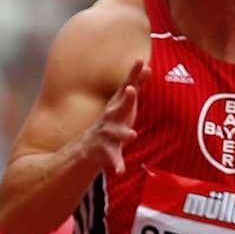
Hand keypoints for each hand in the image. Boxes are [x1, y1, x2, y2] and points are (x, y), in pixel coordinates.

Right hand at [73, 59, 143, 176]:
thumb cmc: (111, 123)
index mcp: (115, 108)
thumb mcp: (122, 105)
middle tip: (132, 90)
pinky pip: (113, 159)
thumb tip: (148, 66)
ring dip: (123, 134)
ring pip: (115, 134)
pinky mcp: (105, 153)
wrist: (86, 150)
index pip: (126, 89)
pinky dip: (117, 165)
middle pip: (119, 108)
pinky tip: (120, 171)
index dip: (133, 76)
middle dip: (126, 100)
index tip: (141, 62)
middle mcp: (109, 120)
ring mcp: (106, 136)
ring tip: (132, 135)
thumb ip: (134, 88)